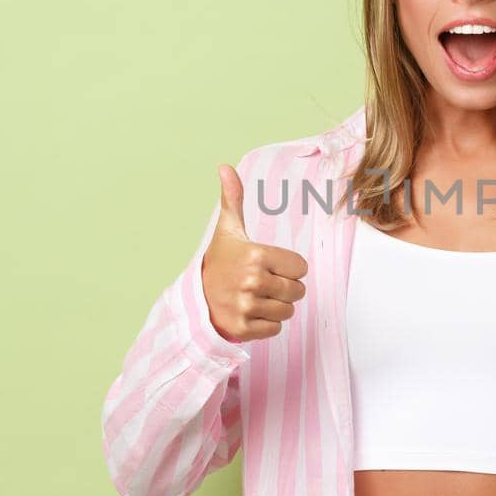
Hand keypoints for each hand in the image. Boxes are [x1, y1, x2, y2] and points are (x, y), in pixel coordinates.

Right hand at [200, 163, 309, 342]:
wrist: (195, 298)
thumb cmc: (220, 261)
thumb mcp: (228, 229)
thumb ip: (233, 198)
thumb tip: (225, 166)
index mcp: (256, 255)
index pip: (301, 267)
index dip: (288, 267)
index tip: (268, 266)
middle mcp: (252, 281)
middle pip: (298, 291)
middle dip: (285, 288)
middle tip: (262, 283)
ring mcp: (246, 306)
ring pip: (288, 311)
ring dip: (276, 307)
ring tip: (255, 298)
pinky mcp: (243, 328)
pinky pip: (276, 329)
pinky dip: (266, 324)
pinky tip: (250, 312)